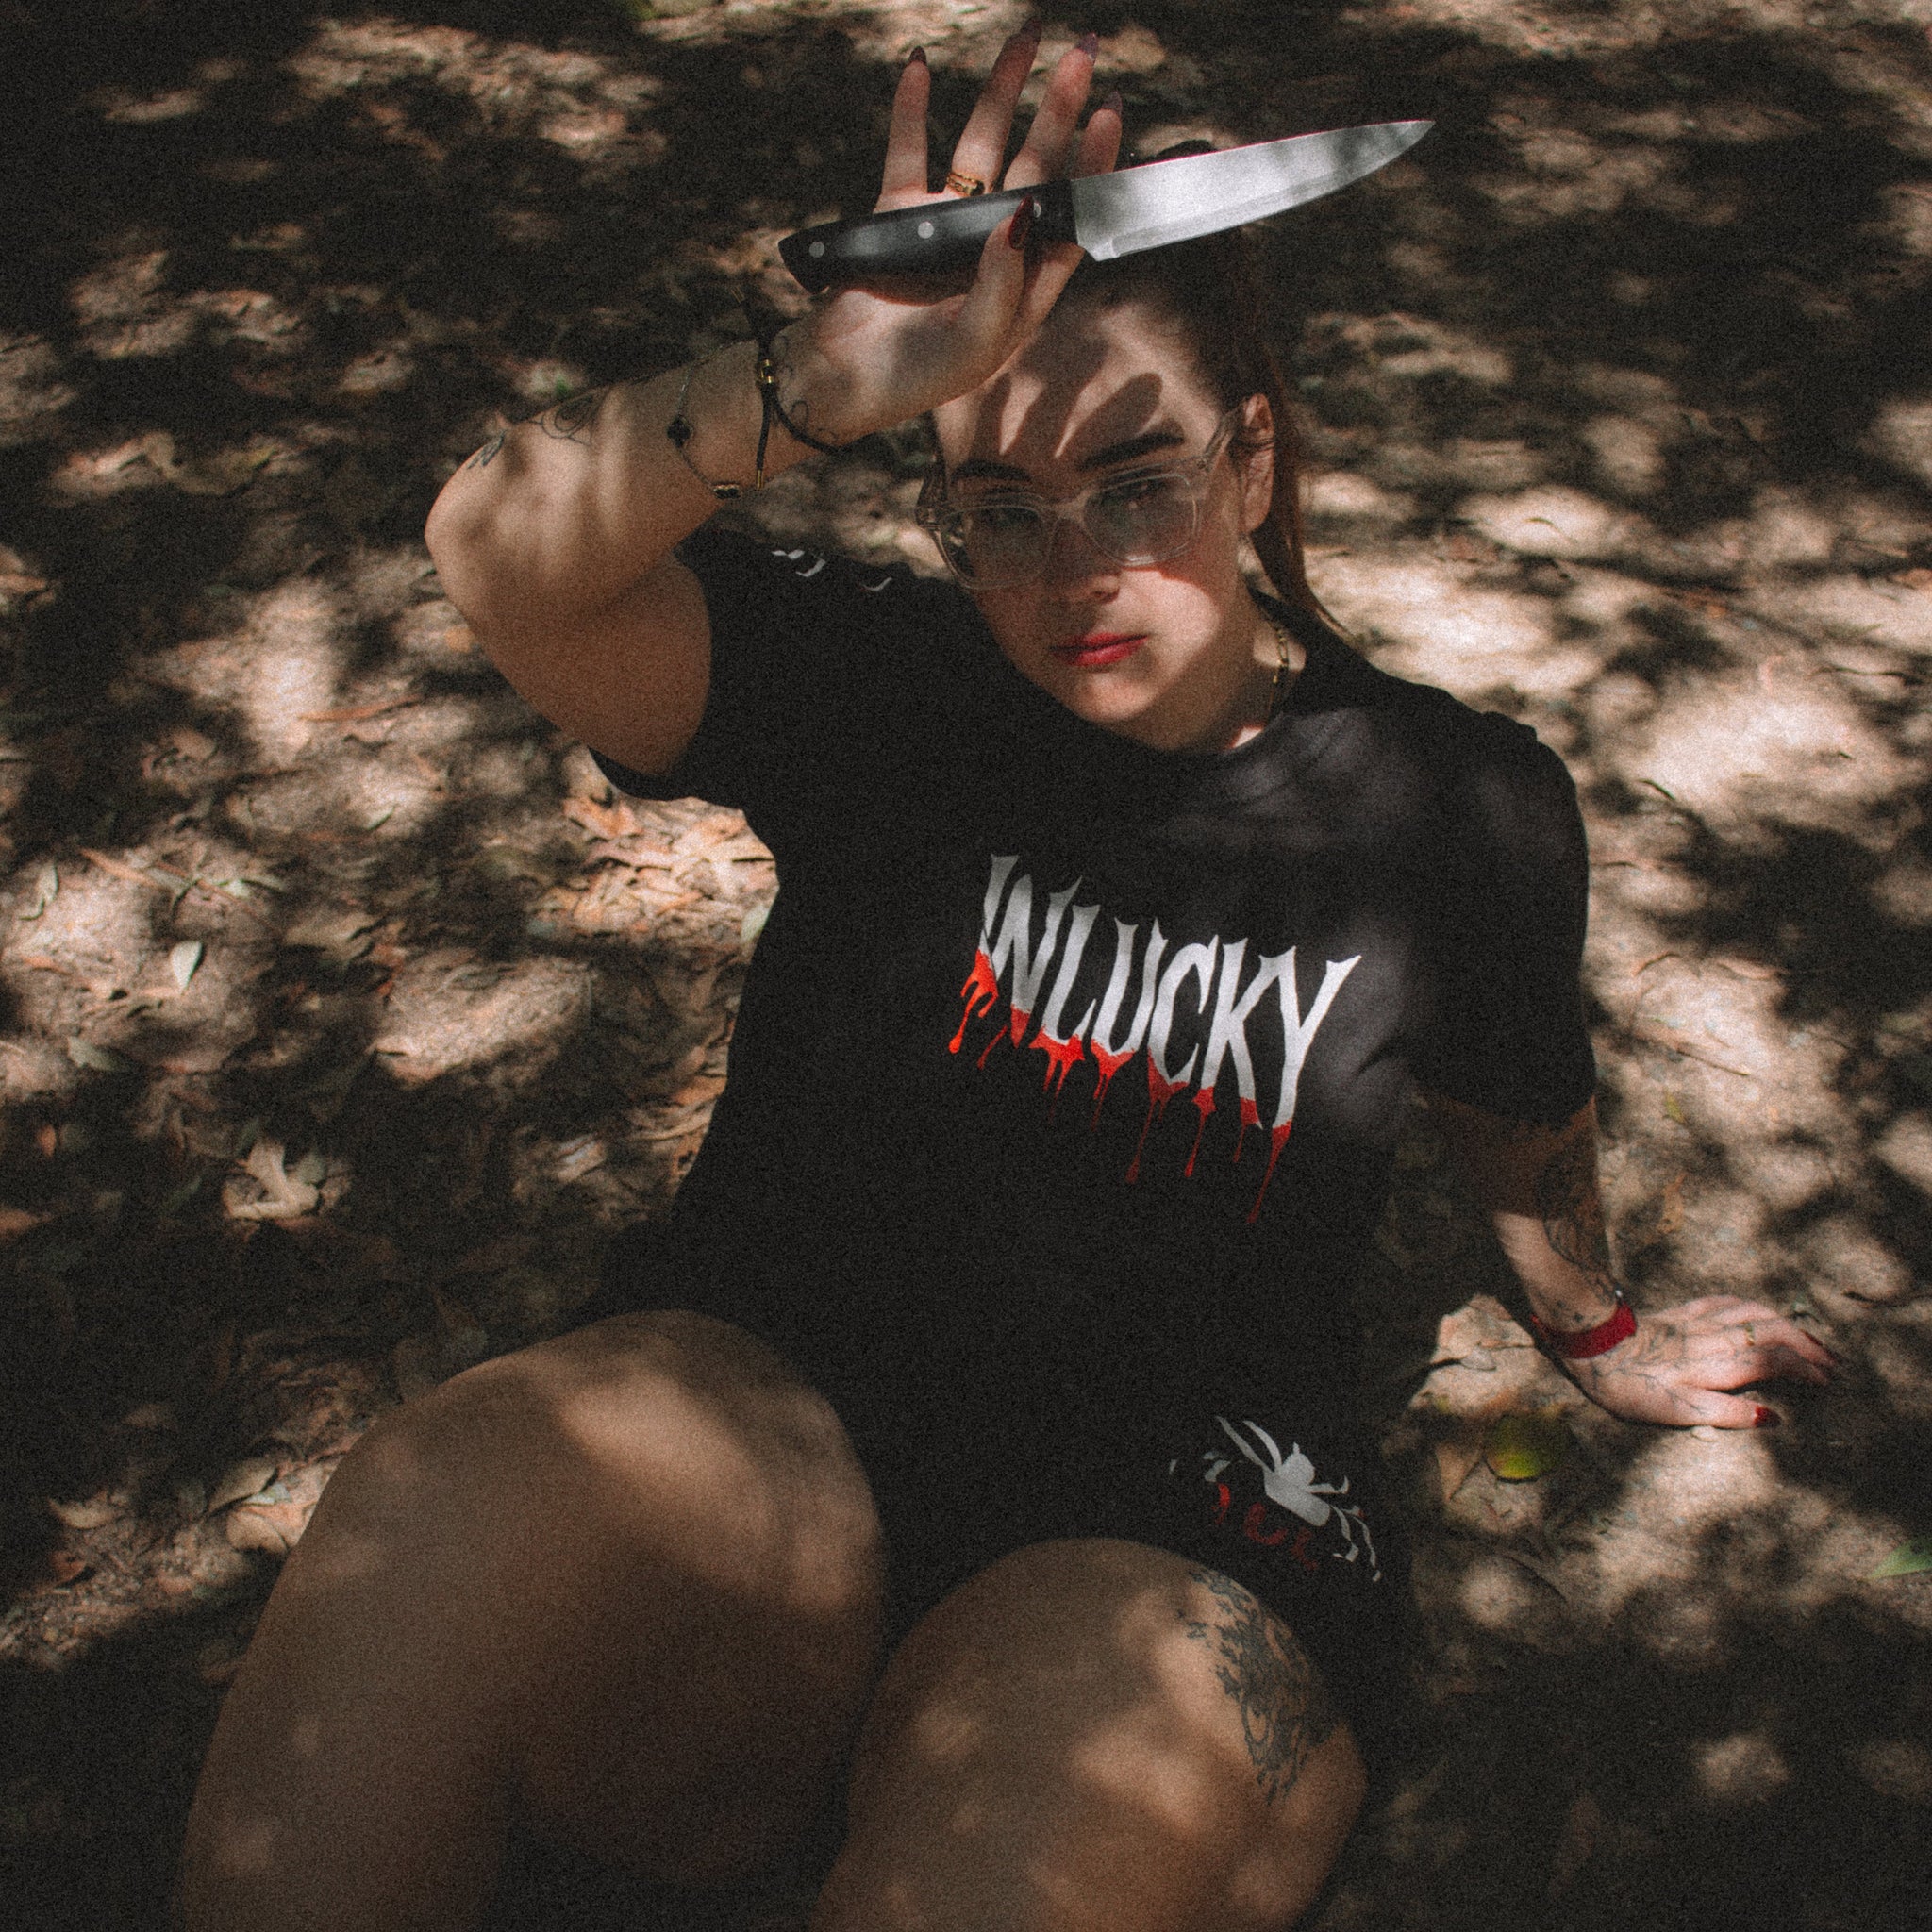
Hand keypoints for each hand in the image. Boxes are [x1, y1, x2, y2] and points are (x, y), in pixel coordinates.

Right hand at [781, 25, 1121, 444]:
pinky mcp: (899, 215)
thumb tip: (1024, 213)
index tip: (1108, 114)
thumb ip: (1003, 284)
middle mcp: (993, 248)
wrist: (838, 380)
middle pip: (1035, 167)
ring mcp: (946, 226)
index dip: (1093, 168)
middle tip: (1081, 57)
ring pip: (981, 147)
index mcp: (1024, 285)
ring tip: (1025, 39)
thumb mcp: (973, 344)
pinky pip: (909, 153)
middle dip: (1058, 112)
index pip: (1070, 217)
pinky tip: (921, 69)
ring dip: (1000, 94)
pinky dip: (911, 111)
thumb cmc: (916, 377)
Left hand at [1563, 1294, 1834, 1427]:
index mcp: (1715, 1367)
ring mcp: (1696, 1322)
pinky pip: (1723, 1302)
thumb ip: (1725, 1415)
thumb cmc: (1630, 1385)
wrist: (1591, 1342)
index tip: (1828, 1381)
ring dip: (1786, 1324)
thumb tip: (1773, 1418)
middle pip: (1770, 1334)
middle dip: (1806, 1346)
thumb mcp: (1676, 1412)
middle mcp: (1712, 1340)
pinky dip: (1749, 1306)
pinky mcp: (1678, 1312)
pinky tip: (1756, 1309)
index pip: (1772, 1363)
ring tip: (1808, 1337)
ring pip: (1752, 1314)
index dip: (1803, 1369)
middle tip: (1832, 1362)